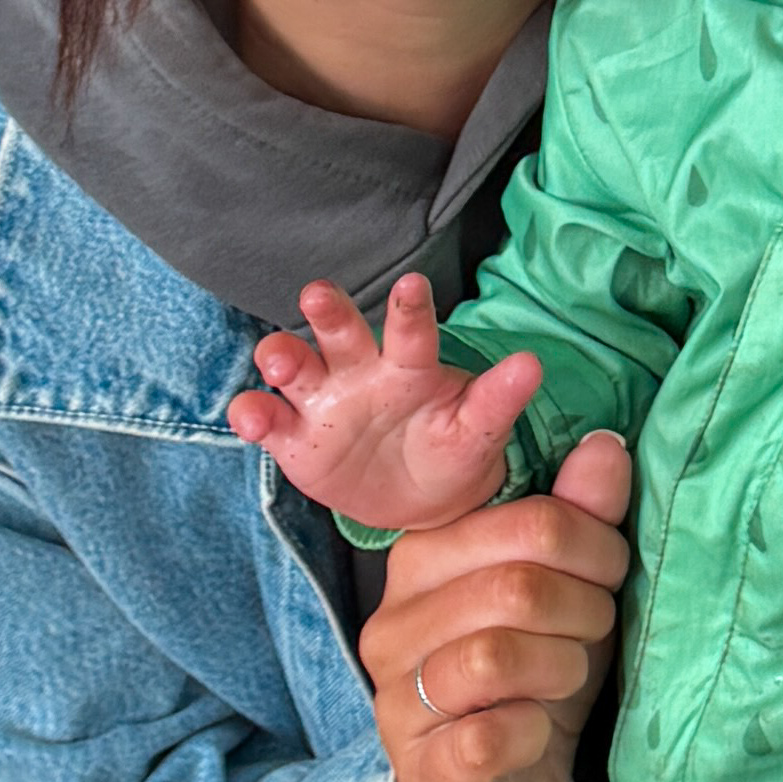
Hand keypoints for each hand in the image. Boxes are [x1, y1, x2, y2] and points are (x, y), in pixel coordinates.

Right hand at [226, 271, 540, 530]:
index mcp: (408, 365)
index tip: (413, 283)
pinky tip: (251, 415)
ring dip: (281, 355)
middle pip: (339, 332)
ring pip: (294, 365)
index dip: (411, 309)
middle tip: (318, 294)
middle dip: (328, 311)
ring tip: (278, 359)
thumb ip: (497, 399)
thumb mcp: (477, 430)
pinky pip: (267, 420)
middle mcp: (359, 371)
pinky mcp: (293, 438)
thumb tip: (532, 364)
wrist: (418, 498)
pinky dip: (253, 414)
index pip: (411, 332)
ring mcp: (321, 402)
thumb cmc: (449, 447)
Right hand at [365, 434, 634, 781]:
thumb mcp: (567, 594)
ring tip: (567, 678)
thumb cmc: (533, 680)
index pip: (527, 521)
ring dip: (561, 667)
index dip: (594, 546)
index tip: (611, 575)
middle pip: (516, 586)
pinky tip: (537, 732)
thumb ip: (579, 518)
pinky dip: (533, 731)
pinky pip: (487, 737)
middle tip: (594, 633)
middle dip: (584, 610)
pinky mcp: (420, 768)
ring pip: (496, 656)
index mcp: (424, 558)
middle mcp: (394, 621)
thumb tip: (604, 446)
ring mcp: (397, 698)